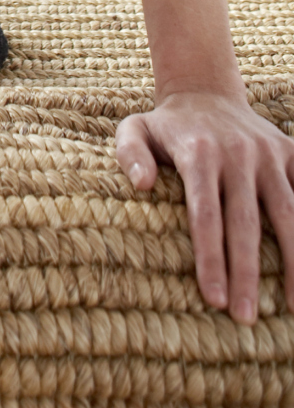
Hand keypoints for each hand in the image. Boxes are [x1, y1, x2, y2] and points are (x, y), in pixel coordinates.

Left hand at [116, 91, 293, 320]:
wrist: (205, 90)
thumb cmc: (166, 126)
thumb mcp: (134, 128)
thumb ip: (129, 153)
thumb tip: (141, 185)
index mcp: (199, 152)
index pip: (205, 214)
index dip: (211, 258)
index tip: (214, 299)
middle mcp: (238, 153)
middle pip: (246, 223)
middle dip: (247, 273)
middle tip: (244, 317)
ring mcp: (269, 154)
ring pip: (290, 213)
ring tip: (292, 305)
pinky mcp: (291, 152)